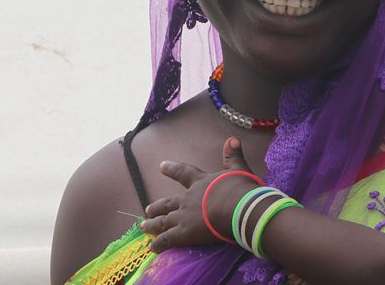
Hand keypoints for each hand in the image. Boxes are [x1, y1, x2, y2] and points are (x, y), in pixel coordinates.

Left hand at [140, 137, 260, 251]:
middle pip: (168, 202)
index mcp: (200, 182)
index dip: (171, 169)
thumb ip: (233, 156)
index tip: (161, 166)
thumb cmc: (240, 189)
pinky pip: (167, 239)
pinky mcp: (184, 233)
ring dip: (153, 224)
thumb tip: (232, 139)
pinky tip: (151, 247)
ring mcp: (184, 216)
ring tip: (143, 226)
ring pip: (164, 221)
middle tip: (147, 209)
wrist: (240, 208)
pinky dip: (158, 243)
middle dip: (157, 206)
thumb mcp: (238, 169)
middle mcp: (188, 199)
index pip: (183, 173)